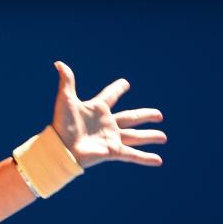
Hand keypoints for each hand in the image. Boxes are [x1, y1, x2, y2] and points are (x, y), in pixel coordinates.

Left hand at [51, 61, 165, 168]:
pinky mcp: (112, 151)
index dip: (117, 89)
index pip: (110, 96)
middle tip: (159, 114)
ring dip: (149, 136)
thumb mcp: (66, 100)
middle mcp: (107, 123)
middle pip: (131, 117)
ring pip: (135, 136)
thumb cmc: (61, 124)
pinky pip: (132, 155)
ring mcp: (111, 137)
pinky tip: (158, 160)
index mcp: (97, 109)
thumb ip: (67, 81)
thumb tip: (58, 63)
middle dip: (145, 115)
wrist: (60, 147)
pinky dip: (145, 158)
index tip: (125, 83)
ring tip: (163, 137)